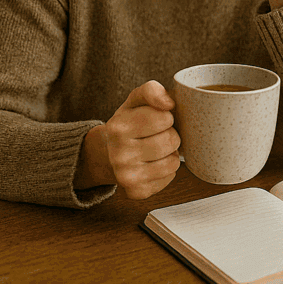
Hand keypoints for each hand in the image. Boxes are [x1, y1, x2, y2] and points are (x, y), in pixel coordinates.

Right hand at [103, 80, 180, 198]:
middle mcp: (118, 154)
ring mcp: (126, 176)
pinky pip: (170, 177)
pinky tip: (152, 164)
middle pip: (171, 141)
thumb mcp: (136, 100)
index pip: (164, 118)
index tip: (156, 119)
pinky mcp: (137, 192)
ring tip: (156, 149)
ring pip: (173, 161)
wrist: (109, 153)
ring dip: (170, 153)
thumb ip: (152, 91)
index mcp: (117, 127)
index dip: (166, 117)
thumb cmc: (131, 122)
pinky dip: (167, 169)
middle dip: (170, 134)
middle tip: (156, 135)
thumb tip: (169, 103)